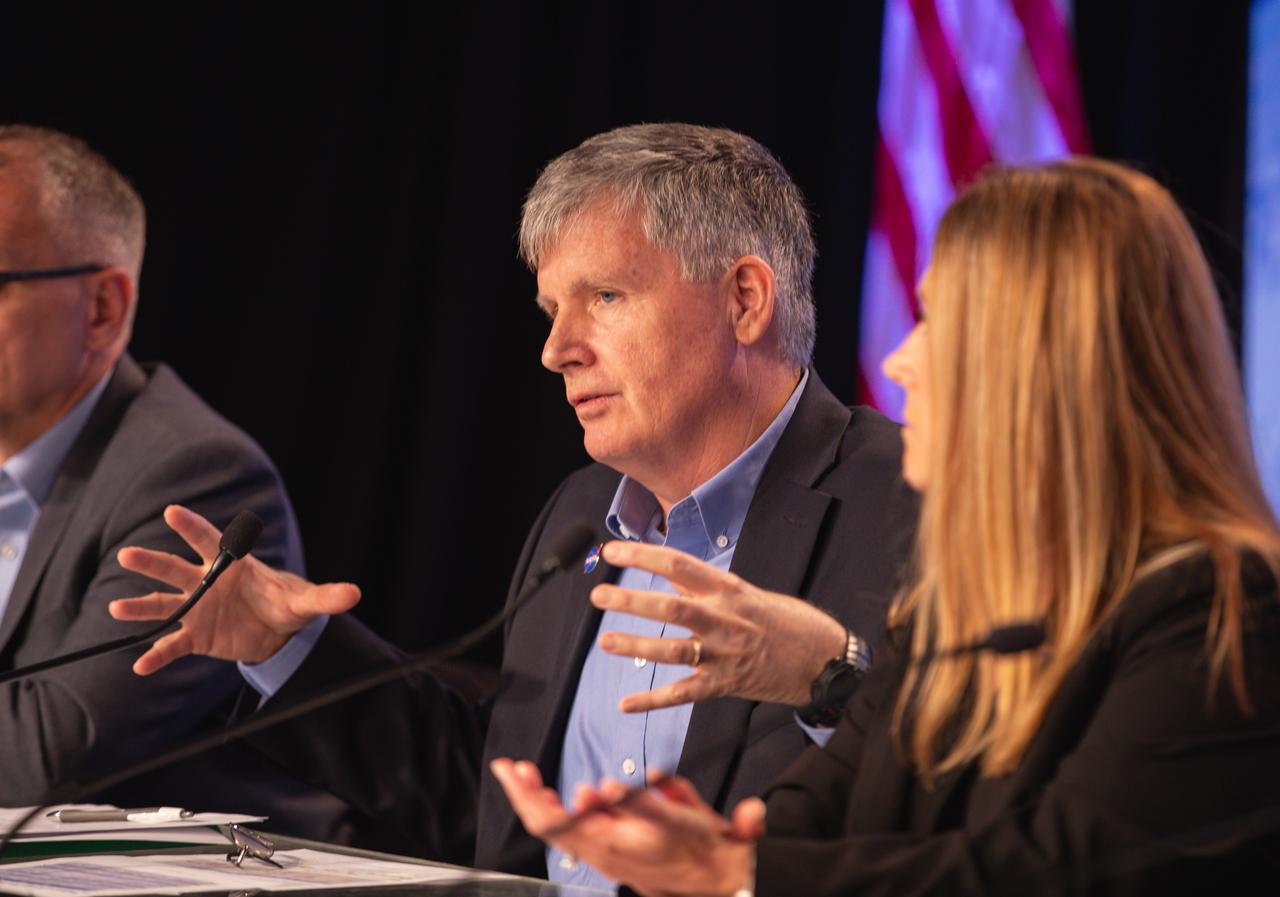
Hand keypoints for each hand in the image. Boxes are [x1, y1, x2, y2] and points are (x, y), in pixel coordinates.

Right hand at [108, 505, 359, 673]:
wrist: (277, 632)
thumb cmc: (287, 603)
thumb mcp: (308, 601)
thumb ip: (327, 596)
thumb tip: (355, 594)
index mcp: (232, 566)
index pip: (210, 541)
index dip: (192, 526)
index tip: (172, 510)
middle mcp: (208, 583)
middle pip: (175, 570)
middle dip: (153, 562)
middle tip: (126, 555)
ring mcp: (198, 609)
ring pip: (164, 605)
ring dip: (141, 607)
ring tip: (116, 609)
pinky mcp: (196, 636)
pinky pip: (173, 646)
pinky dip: (158, 655)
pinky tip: (141, 666)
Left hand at [491, 758, 759, 896]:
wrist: (715, 879)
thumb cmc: (697, 846)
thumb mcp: (677, 818)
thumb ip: (641, 802)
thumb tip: (608, 786)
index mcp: (610, 843)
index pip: (554, 822)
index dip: (531, 797)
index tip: (515, 769)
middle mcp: (599, 851)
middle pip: (547, 824)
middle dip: (525, 794)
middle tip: (510, 767)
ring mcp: (602, 853)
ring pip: (556, 828)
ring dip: (536, 799)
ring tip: (523, 773)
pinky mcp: (609, 851)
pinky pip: (571, 831)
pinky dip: (556, 808)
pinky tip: (552, 792)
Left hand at [591, 540, 847, 709]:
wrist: (827, 660)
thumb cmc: (789, 622)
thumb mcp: (750, 594)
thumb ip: (709, 589)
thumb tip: (671, 576)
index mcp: (730, 590)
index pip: (680, 566)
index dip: (643, 556)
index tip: (612, 551)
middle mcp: (726, 620)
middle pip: (671, 608)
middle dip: (631, 601)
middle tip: (599, 596)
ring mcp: (726, 654)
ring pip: (674, 650)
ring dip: (636, 646)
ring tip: (605, 642)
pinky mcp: (727, 685)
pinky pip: (685, 693)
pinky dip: (653, 701)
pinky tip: (625, 705)